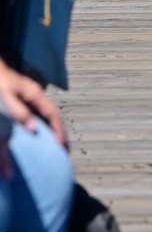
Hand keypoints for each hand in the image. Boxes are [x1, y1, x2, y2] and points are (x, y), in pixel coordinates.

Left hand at [0, 58, 67, 180]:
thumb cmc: (1, 83)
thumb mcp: (8, 97)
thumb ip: (20, 112)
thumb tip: (33, 128)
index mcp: (35, 94)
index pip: (52, 113)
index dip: (58, 129)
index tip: (61, 144)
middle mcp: (37, 96)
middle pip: (54, 115)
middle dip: (60, 131)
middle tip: (66, 148)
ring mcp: (32, 97)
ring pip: (48, 115)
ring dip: (54, 129)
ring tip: (58, 144)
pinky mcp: (26, 100)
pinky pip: (40, 115)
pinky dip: (45, 125)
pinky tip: (43, 134)